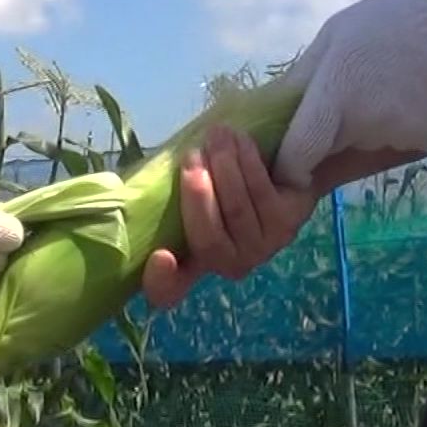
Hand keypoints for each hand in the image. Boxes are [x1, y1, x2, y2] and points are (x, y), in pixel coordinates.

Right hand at [142, 124, 316, 307]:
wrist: (280, 169)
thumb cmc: (222, 180)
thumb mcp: (190, 190)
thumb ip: (169, 197)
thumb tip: (136, 182)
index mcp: (194, 262)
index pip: (169, 290)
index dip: (161, 281)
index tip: (160, 256)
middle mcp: (229, 264)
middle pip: (209, 240)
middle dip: (198, 195)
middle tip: (191, 156)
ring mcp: (263, 247)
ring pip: (238, 211)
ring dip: (225, 168)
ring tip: (217, 135)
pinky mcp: (289, 223)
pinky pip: (263, 193)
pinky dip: (248, 162)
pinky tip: (241, 141)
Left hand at [271, 0, 426, 190]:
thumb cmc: (393, 21)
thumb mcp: (334, 38)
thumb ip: (300, 83)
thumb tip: (264, 120)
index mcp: (336, 93)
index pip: (299, 156)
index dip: (291, 166)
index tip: (293, 161)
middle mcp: (371, 123)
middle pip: (337, 151)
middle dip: (335, 138)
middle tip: (357, 94)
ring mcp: (410, 134)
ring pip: (376, 147)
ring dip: (377, 128)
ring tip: (397, 83)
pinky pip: (412, 142)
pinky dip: (413, 126)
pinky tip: (425, 93)